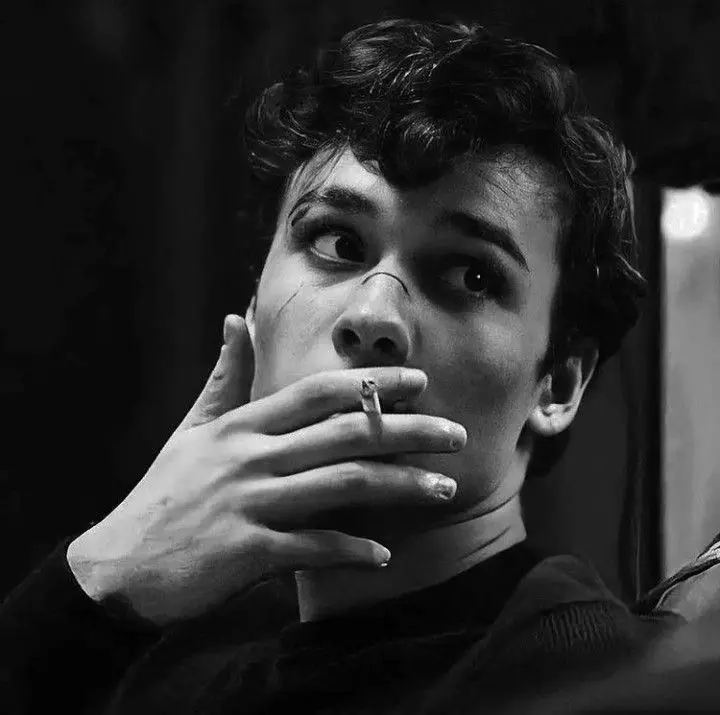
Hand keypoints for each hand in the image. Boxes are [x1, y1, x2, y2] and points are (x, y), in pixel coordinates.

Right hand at [67, 315, 466, 624]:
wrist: (118, 566)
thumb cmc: (164, 494)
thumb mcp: (192, 429)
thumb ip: (225, 376)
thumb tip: (235, 317)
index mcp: (242, 426)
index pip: (317, 394)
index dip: (371, 385)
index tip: (419, 383)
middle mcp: (250, 458)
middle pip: (344, 435)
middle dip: (406, 431)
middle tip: (458, 434)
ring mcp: (248, 504)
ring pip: (339, 486)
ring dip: (399, 487)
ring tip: (444, 489)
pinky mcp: (245, 553)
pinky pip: (311, 549)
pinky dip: (351, 551)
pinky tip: (383, 555)